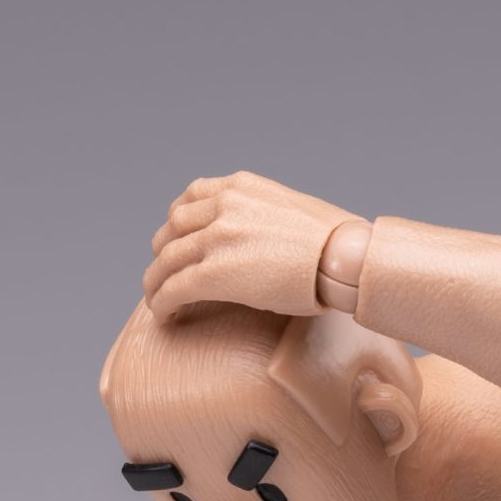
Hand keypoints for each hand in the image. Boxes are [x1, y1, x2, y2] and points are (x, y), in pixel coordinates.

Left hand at [142, 171, 356, 319]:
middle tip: (164, 272)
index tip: (176, 239)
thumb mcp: (292, 209)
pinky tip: (163, 314)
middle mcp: (222, 205)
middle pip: (173, 228)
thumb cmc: (335, 242)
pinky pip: (174, 287)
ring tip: (157, 298)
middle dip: (164, 251)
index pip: (191, 197)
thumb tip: (270, 239)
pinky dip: (162, 301)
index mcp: (240, 186)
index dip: (177, 222)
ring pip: (166, 260)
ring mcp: (216, 238)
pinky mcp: (214, 273)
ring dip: (156, 281)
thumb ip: (267, 216)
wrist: (343, 257)